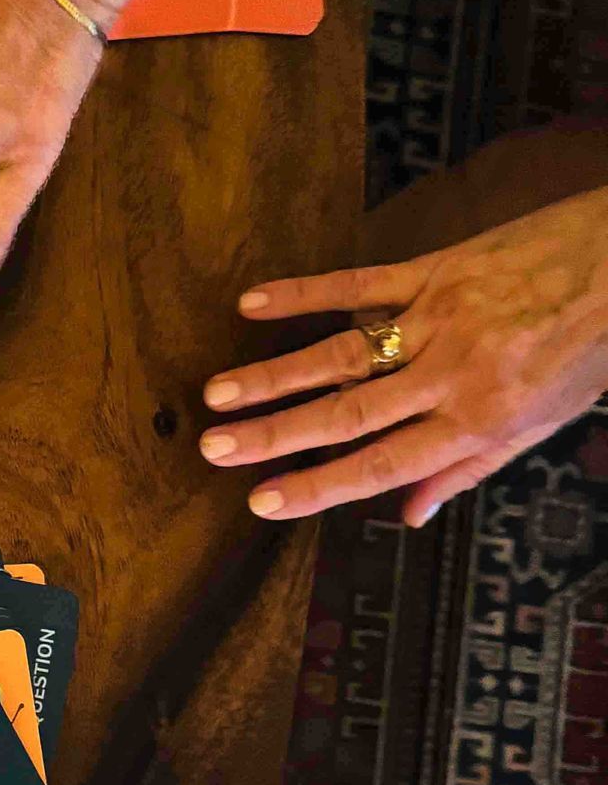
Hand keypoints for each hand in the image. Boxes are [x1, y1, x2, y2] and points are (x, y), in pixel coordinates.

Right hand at [198, 191, 607, 525]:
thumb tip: (409, 516)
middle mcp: (452, 374)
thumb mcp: (543, 423)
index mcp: (479, 422)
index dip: (316, 486)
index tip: (260, 503)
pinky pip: (360, 282)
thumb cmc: (590, 347)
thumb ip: (469, 468)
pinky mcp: (436, 268)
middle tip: (214, 450)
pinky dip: (304, 293)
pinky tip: (253, 303)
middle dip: (274, 435)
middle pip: (348, 413)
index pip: (381, 465)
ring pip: (343, 353)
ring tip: (217, 395)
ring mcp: (439, 317)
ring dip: (275, 375)